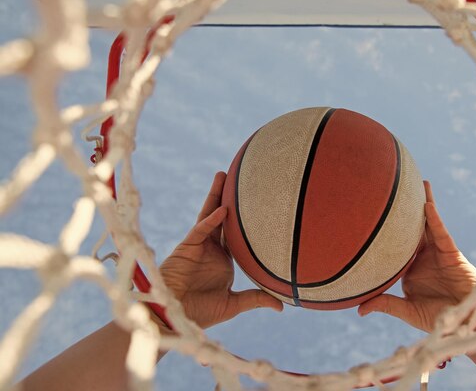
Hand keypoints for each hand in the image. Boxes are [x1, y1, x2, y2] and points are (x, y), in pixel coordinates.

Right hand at [158, 172, 282, 329]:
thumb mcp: (234, 303)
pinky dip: (211, 220)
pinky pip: (201, 230)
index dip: (244, 218)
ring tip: (223, 175)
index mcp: (223, 259)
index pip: (236, 233)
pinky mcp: (187, 247)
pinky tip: (223, 210)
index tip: (258, 202)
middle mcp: (212, 248)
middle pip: (222, 217)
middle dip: (228, 197)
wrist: (176, 317)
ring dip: (216, 196)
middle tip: (239, 177)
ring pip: (209, 215)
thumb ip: (256, 298)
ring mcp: (199, 245)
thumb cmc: (201, 312)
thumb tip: (282, 306)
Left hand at [358, 181, 475, 332]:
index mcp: (410, 268)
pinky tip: (427, 206)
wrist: (464, 324)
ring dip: (424, 204)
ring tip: (418, 183)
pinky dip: (435, 220)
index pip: (395, 245)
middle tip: (395, 188)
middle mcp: (423, 257)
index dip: (386, 231)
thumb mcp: (407, 310)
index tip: (371, 216)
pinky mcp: (452, 253)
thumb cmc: (437, 318)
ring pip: (428, 225)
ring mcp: (437, 253)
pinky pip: (442, 234)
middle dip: (406, 210)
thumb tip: (359, 309)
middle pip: (412, 229)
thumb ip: (386, 304)